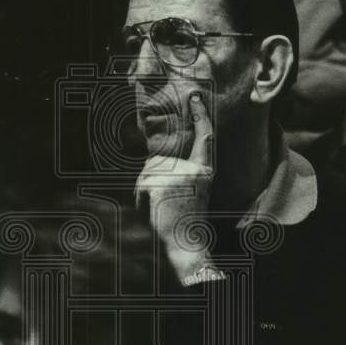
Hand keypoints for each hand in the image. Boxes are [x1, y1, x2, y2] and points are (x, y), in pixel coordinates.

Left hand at [135, 92, 214, 280]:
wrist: (184, 248)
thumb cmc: (186, 225)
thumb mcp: (191, 194)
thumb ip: (178, 174)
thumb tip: (154, 161)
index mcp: (205, 172)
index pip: (205, 138)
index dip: (201, 116)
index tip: (195, 97)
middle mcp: (193, 170)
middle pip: (161, 162)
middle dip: (153, 182)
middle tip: (164, 206)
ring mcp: (176, 175)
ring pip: (148, 174)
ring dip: (146, 193)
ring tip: (159, 211)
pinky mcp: (158, 183)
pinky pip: (141, 186)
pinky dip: (140, 201)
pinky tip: (152, 212)